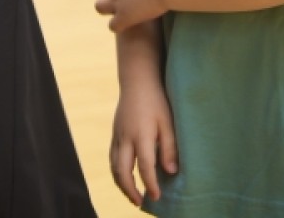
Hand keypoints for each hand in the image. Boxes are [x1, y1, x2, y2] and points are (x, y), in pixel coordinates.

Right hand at [111, 74, 177, 205]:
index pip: (145, 166)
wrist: (137, 80)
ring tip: (132, 195)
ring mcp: (117, 135)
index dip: (150, 184)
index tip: (156, 197)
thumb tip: (171, 171)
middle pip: (122, 171)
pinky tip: (124, 177)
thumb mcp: (168, 122)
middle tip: (140, 202)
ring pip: (114, 166)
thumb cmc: (157, 100)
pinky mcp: (114, 133)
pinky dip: (117, 171)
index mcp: (141, 135)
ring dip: (121, 183)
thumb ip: (170, 147)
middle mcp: (125, 138)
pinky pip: (112, 157)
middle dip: (130, 190)